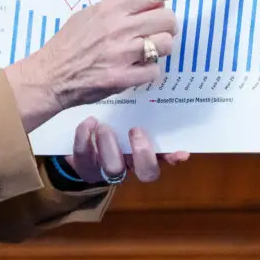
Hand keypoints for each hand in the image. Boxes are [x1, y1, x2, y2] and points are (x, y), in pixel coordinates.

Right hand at [7, 0, 208, 130]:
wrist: (50, 75)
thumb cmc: (70, 43)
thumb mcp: (91, 14)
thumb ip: (122, 8)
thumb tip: (155, 4)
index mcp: (113, 8)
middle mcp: (121, 27)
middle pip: (169, 20)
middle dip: (167, 26)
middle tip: (154, 32)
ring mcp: (124, 53)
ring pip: (166, 45)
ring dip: (159, 49)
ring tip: (141, 52)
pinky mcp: (124, 78)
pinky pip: (155, 71)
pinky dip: (149, 71)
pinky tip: (134, 70)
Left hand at [67, 116, 188, 183]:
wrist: (78, 138)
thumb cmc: (111, 125)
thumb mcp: (126, 119)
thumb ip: (142, 114)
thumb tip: (159, 86)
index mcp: (143, 157)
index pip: (165, 161)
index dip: (171, 159)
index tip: (181, 151)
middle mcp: (128, 168)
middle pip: (146, 173)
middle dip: (143, 153)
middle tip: (134, 130)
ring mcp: (105, 170)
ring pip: (114, 168)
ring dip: (110, 146)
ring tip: (104, 126)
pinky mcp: (84, 166)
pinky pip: (84, 156)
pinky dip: (85, 137)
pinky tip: (89, 122)